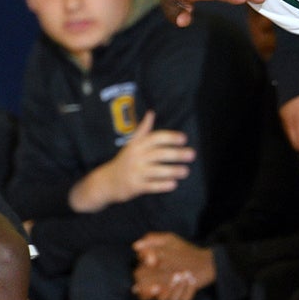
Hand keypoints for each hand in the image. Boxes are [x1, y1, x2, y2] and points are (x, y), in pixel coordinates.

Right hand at [68, 111, 193, 211]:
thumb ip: (143, 130)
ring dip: (173, 171)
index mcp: (137, 145)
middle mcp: (136, 157)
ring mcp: (135, 172)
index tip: (184, 138)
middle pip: (159, 154)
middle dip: (176, 154)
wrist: (106, 181)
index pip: (155, 138)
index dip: (170, 137)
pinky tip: (173, 184)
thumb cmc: (124, 161)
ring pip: (157, 170)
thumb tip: (151, 112)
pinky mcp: (135, 186)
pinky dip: (162, 185)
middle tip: (192, 154)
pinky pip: (151, 186)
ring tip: (186, 171)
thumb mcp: (132, 144)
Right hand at [131, 232, 215, 299]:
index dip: (142, 275)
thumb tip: (136, 246)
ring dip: (175, 287)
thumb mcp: (167, 240)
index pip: (138, 278)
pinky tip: (192, 280)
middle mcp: (155, 286)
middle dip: (157, 284)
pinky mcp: (180, 299)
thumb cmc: (182, 250)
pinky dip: (187, 290)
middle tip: (175, 274)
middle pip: (146, 293)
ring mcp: (167, 295)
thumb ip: (151, 241)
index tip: (154, 268)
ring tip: (186, 274)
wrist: (204, 260)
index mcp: (148, 272)